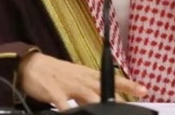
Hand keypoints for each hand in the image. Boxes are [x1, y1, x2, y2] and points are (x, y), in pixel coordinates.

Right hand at [18, 52, 146, 109]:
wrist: (31, 64)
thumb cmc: (55, 73)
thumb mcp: (76, 80)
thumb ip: (89, 93)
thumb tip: (104, 103)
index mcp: (88, 75)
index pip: (112, 80)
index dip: (128, 85)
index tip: (143, 90)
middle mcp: (82, 79)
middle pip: (104, 88)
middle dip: (120, 97)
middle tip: (133, 103)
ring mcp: (68, 85)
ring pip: (88, 95)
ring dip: (99, 103)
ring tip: (108, 111)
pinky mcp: (54, 91)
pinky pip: (63, 103)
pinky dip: (68, 110)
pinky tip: (71, 114)